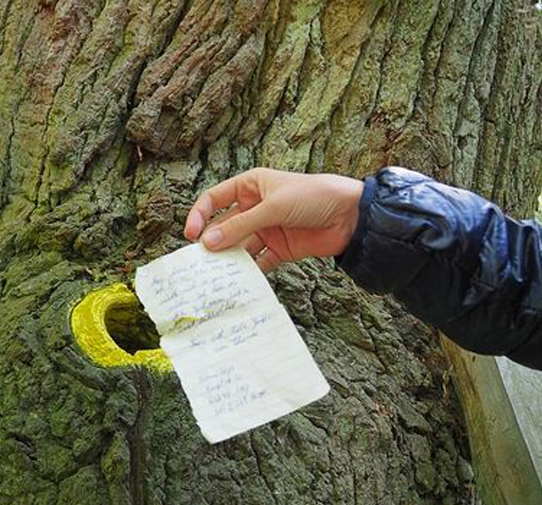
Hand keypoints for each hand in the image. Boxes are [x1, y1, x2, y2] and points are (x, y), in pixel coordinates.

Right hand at [184, 167, 363, 270]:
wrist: (350, 216)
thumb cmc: (313, 196)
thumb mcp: (273, 207)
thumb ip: (240, 226)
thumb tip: (209, 243)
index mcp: (250, 186)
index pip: (215, 199)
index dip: (200, 215)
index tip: (191, 234)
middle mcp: (255, 207)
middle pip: (224, 226)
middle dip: (213, 242)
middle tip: (199, 262)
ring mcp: (267, 229)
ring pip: (239, 246)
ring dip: (229, 259)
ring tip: (216, 275)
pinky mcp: (279, 249)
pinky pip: (258, 262)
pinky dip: (250, 272)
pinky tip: (240, 282)